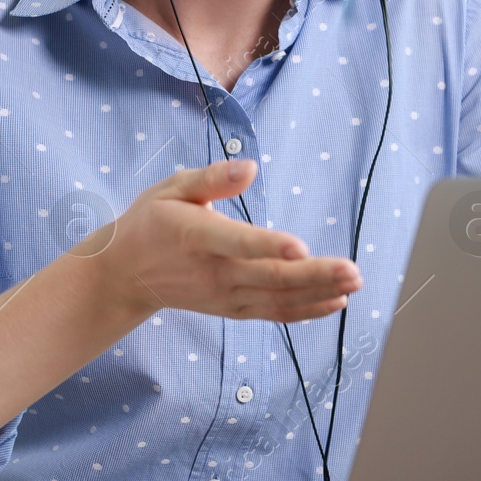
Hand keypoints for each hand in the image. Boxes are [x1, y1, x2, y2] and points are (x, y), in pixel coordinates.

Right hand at [90, 158, 361, 323]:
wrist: (125, 275)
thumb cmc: (152, 222)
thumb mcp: (171, 188)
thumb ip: (212, 178)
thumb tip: (251, 167)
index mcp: (196, 236)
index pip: (237, 242)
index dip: (268, 246)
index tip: (300, 246)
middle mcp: (213, 271)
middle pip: (269, 277)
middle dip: (315, 275)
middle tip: (353, 271)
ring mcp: (224, 295)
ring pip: (277, 299)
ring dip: (320, 293)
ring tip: (354, 284)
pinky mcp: (233, 308)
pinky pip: (274, 312)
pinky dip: (306, 311)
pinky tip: (336, 302)